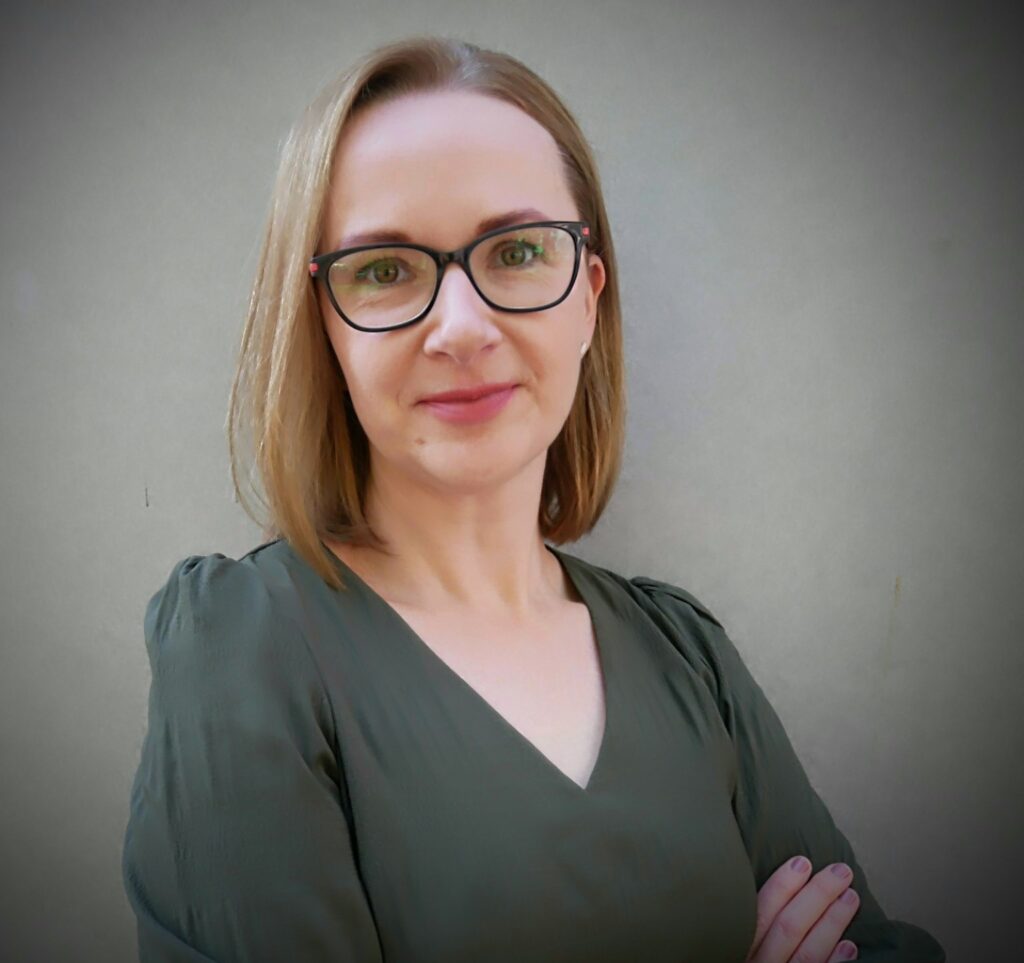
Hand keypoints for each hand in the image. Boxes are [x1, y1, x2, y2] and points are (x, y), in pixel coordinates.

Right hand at [744, 855, 859, 961]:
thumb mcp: (726, 943)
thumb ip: (749, 921)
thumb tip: (749, 884)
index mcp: (740, 946)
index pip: (760, 912)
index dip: (781, 885)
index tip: (802, 862)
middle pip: (789, 927)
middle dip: (817, 895)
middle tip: (840, 871)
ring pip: (809, 951)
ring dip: (833, 922)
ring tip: (851, 897)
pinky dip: (835, 960)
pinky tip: (850, 945)